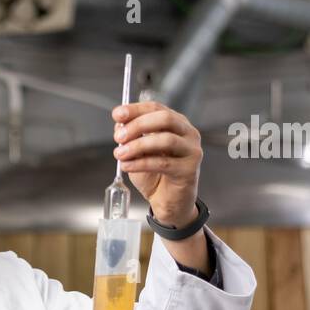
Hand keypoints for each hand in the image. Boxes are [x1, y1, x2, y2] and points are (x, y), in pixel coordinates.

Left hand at [112, 101, 202, 226]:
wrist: (167, 202)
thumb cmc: (155, 175)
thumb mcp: (138, 153)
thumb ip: (131, 137)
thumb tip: (119, 125)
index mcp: (175, 123)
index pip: (156, 108)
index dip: (135, 109)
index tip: (117, 115)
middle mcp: (188, 133)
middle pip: (164, 119)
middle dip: (138, 125)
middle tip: (118, 137)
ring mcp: (192, 150)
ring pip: (165, 140)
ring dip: (138, 145)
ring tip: (120, 154)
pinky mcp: (189, 169)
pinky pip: (163, 163)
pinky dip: (141, 163)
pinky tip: (127, 166)